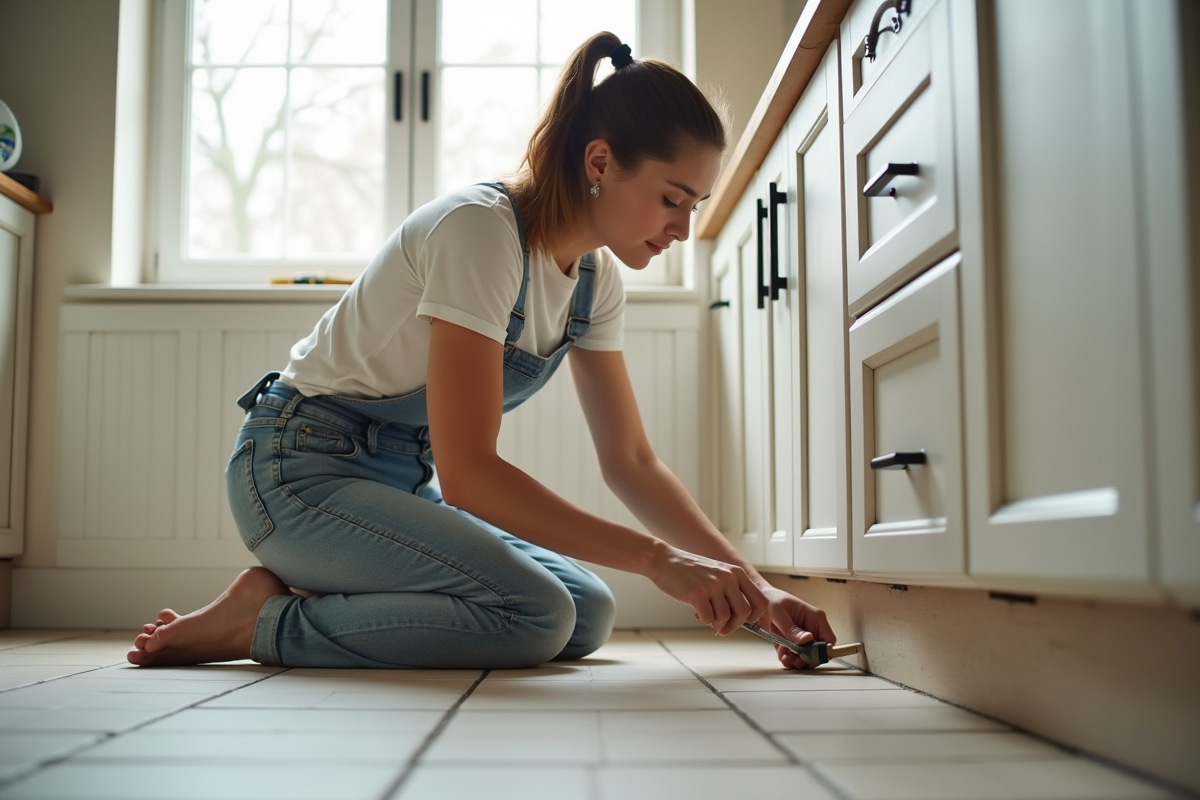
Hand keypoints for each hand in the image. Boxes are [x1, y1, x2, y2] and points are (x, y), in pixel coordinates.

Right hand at [648, 546, 769, 634]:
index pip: (760, 601)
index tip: (745, 622)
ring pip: (725, 617)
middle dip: (735, 626)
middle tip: (724, 629)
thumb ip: (731, 591)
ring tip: (706, 618)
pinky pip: (709, 619)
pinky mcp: (697, 593)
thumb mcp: (717, 574)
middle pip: (745, 612)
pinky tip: (697, 613)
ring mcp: (713, 584)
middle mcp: (728, 577)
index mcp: (737, 572)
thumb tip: (744, 618)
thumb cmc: (690, 572)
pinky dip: (704, 620)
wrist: (664, 560)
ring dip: (716, 624)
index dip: (756, 617)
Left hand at [760, 587, 836, 669]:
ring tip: (785, 659)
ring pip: (806, 656)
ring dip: (797, 661)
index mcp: (815, 618)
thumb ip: (792, 629)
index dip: (822, 651)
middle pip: (818, 651)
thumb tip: (808, 639)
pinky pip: (794, 656)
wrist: (759, 601)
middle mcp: (811, 628)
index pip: (828, 639)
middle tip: (796, 662)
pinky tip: (782, 655)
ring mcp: (802, 637)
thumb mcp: (779, 613)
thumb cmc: (771, 600)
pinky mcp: (792, 643)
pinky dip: (788, 658)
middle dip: (807, 659)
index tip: (809, 657)